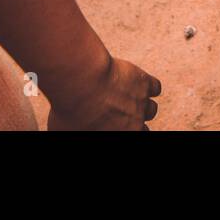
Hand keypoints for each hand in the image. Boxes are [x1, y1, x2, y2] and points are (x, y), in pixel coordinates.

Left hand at [47, 56, 161, 130]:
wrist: (81, 82)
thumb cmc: (69, 109)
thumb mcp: (64, 130)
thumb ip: (74, 130)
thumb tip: (71, 128)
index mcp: (120, 137)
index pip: (132, 138)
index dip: (121, 132)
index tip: (112, 127)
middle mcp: (134, 125)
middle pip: (143, 129)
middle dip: (132, 123)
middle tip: (118, 116)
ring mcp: (141, 104)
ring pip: (151, 109)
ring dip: (142, 106)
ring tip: (129, 100)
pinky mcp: (144, 83)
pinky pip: (155, 88)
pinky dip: (149, 87)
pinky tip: (137, 83)